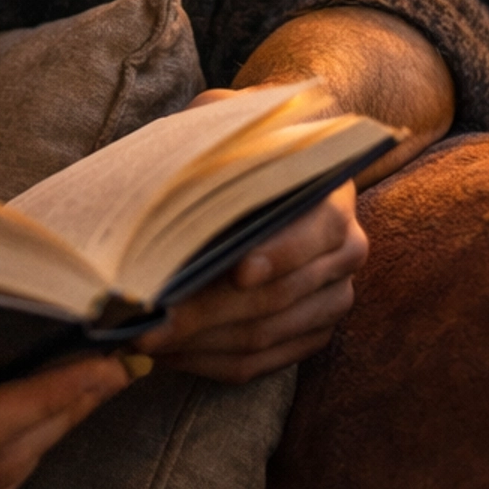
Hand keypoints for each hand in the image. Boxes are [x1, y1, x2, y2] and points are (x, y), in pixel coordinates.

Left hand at [137, 85, 367, 381]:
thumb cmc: (244, 144)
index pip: (314, 232)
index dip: (278, 254)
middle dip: (208, 314)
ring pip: (264, 337)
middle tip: (152, 324)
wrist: (282, 166)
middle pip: (277, 297)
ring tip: (144, 341)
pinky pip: (259, 364)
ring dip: (200, 345)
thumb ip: (206, 138)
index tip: (238, 271)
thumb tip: (155, 176)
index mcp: (332, 199)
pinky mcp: (310, 334)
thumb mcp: (228, 124)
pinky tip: (165, 354)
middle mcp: (344, 254)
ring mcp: (331, 299)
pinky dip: (208, 362)